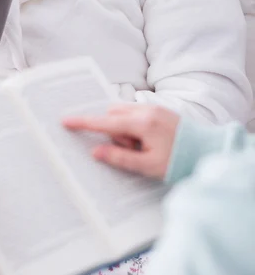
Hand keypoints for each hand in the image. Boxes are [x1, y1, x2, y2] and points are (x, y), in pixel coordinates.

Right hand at [63, 104, 179, 179]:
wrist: (208, 150)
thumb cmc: (179, 161)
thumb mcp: (148, 166)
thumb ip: (120, 158)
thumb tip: (96, 152)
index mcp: (142, 124)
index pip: (105, 122)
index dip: (83, 123)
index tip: (65, 121)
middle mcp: (146, 110)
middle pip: (113, 115)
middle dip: (114, 132)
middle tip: (134, 150)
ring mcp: (153, 107)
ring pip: (123, 113)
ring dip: (124, 129)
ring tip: (144, 147)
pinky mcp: (158, 109)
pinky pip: (135, 113)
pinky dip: (134, 126)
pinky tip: (149, 141)